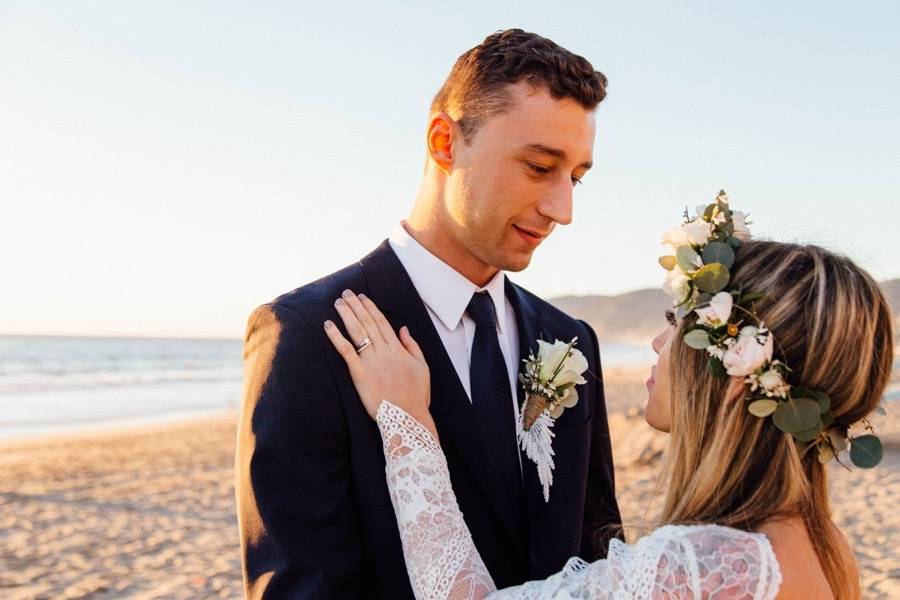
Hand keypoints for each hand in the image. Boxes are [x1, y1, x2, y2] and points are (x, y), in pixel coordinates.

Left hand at [324, 290, 432, 428]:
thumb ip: (412, 346)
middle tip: (345, 293)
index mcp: (398, 349)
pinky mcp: (359, 374)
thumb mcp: (422, 367)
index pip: (382, 322)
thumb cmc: (416, 395)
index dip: (371, 308)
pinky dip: (336, 337)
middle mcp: (384, 351)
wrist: (408, 416)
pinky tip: (328, 326)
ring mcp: (371, 362)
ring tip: (337, 303)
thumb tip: (404, 329)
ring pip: (357, 332)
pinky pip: (346, 351)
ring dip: (346, 315)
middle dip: (356, 306)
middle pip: (367, 323)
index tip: (362, 297)